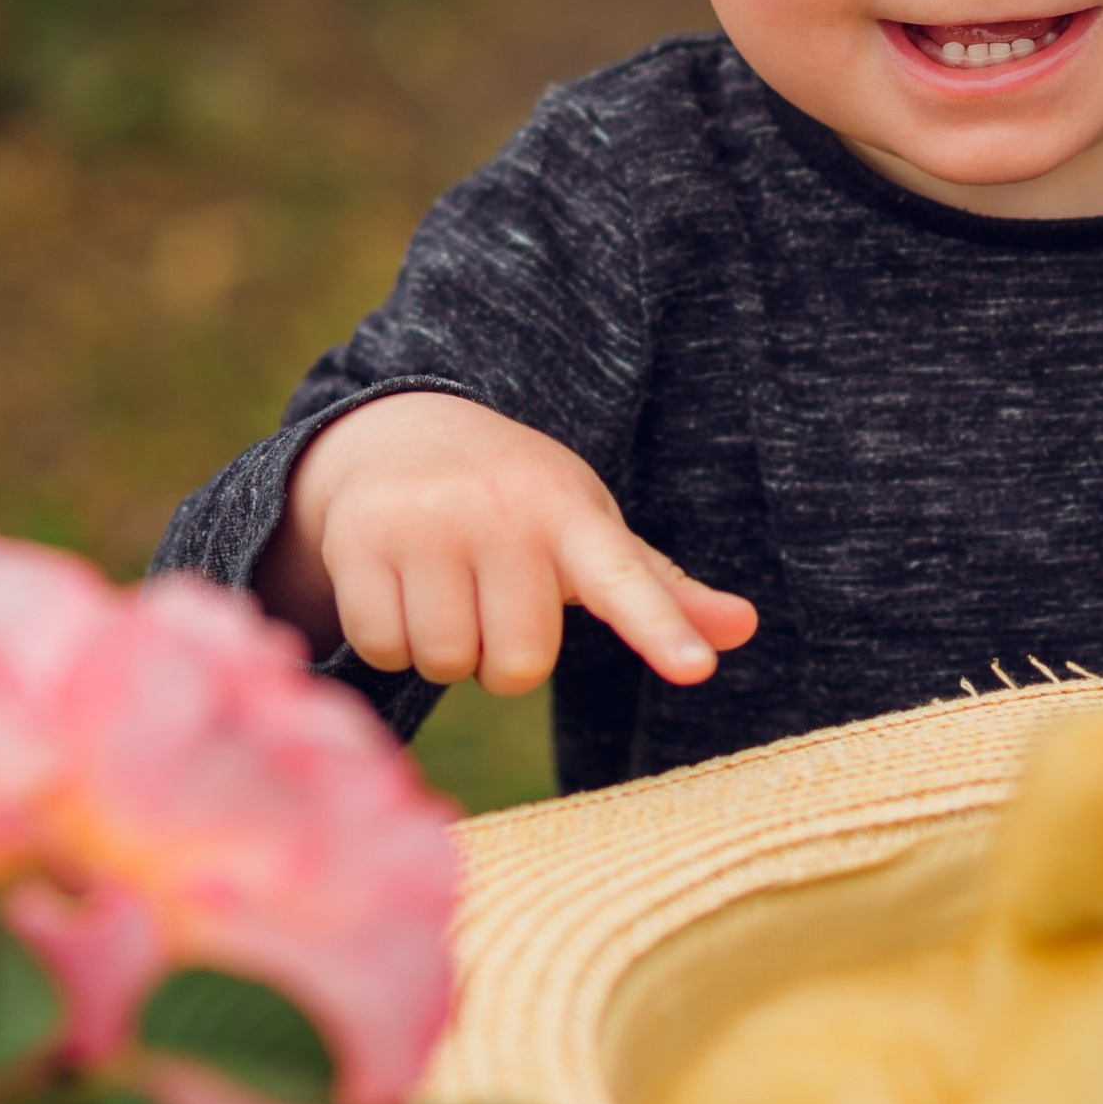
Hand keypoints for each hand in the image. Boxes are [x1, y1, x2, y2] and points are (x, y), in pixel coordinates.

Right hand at [260, 392, 757, 696]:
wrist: (396, 433)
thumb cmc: (516, 502)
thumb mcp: (588, 530)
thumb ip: (660, 590)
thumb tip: (744, 630)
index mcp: (573, 515)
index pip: (626, 581)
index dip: (661, 629)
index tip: (695, 670)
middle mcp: (502, 513)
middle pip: (517, 665)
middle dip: (502, 656)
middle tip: (493, 599)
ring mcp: (426, 524)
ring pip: (445, 663)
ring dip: (444, 649)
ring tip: (445, 587)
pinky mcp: (358, 541)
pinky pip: (383, 649)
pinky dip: (390, 639)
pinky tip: (398, 586)